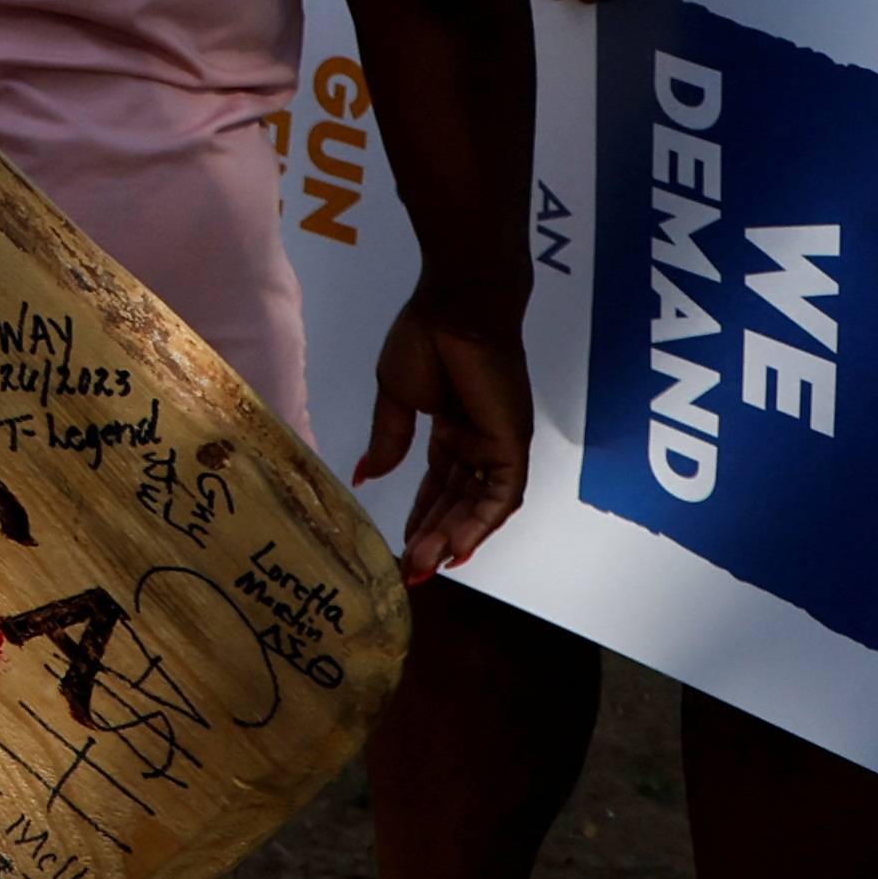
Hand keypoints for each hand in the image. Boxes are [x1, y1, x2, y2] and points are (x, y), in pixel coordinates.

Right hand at [359, 300, 531, 581]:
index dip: (421, 515)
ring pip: (478, 505)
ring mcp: (497, 444)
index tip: (401, 544)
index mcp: (451, 428)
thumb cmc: (423, 339)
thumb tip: (365, 476)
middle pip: (457, 501)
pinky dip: (480, 522)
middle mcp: (477, 442)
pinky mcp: (511, 443)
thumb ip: (388, 440)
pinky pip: (500, 494)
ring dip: (453, 536)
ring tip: (424, 564)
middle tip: (410, 569)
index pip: (438, 483)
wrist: (455, 309)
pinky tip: (457, 546)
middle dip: (433, 536)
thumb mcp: (395, 395)